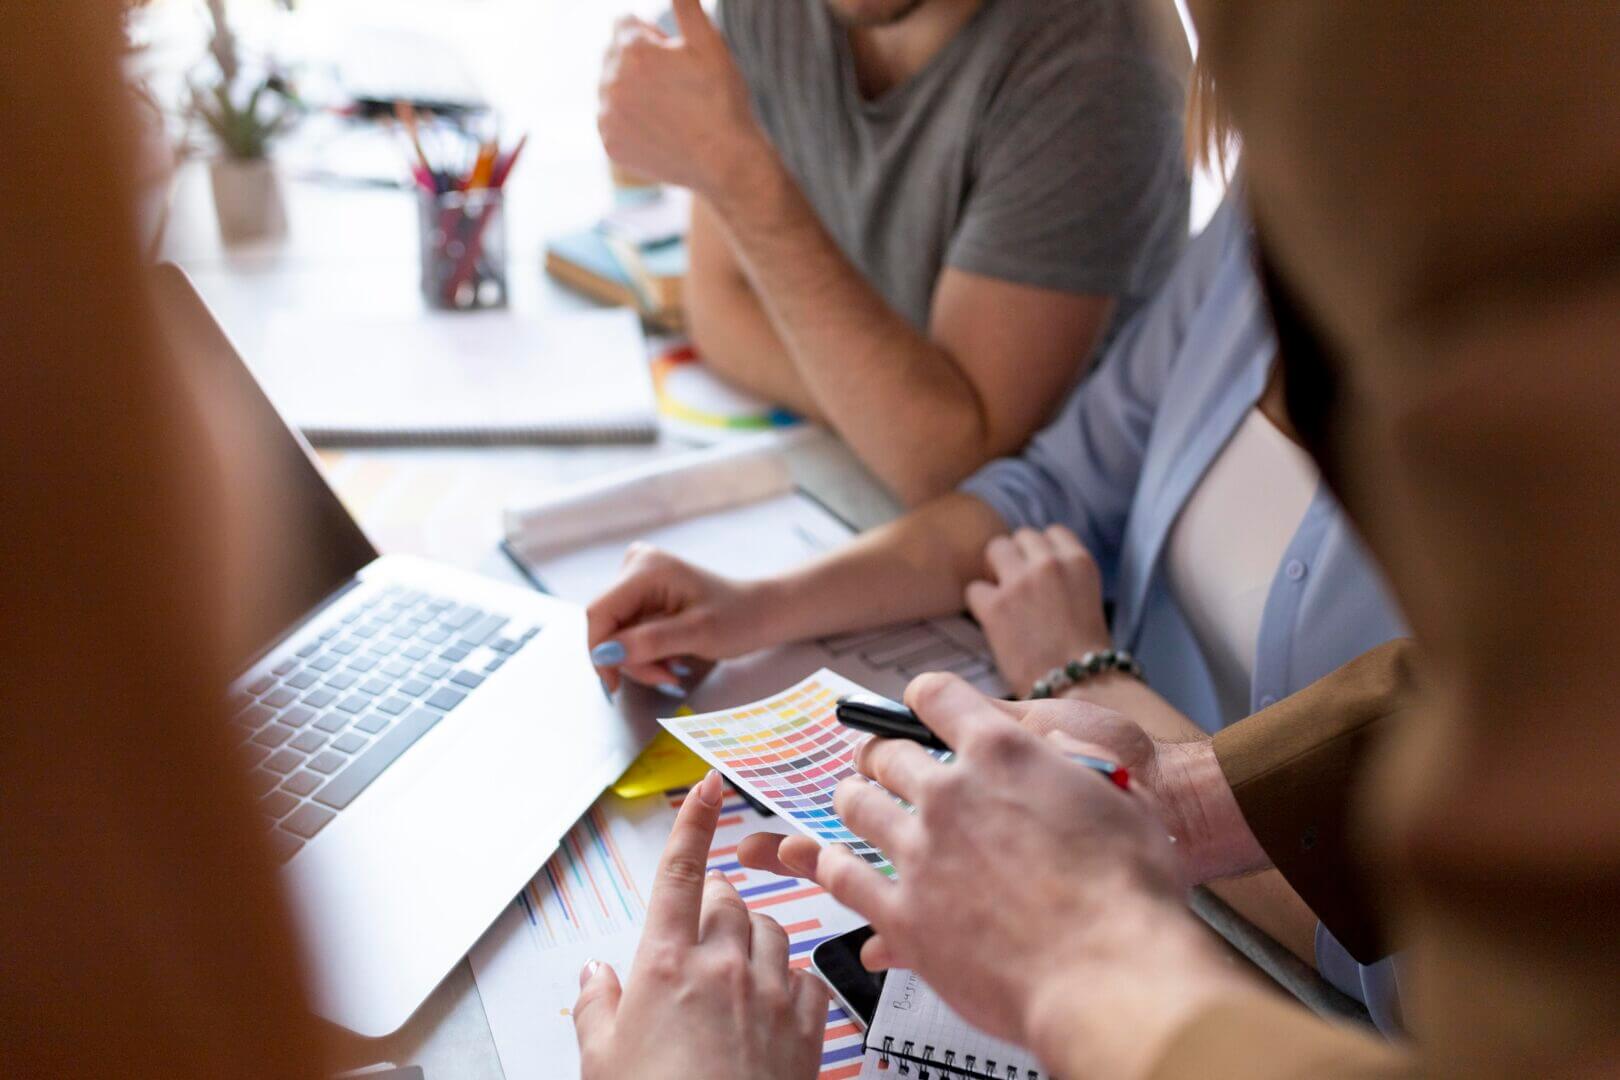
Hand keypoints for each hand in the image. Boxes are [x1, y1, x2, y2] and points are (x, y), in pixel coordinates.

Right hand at [574, 769, 828, 1079]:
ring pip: (771, 930)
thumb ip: (594, 1005)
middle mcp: (723, 966)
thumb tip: (593, 975)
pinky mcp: (808, 1025)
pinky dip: (790, 981)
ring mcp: (771, 992)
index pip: (682, 872)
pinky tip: (773, 1003)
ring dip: (751, 939)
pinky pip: (806, 977)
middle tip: (694, 936)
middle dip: (712, 904)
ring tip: (729, 974)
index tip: (706, 786)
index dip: (694, 821)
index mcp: (666, 964)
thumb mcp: (600, 1060)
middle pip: (728, 899)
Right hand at [587, 543, 774, 695]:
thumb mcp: (697, 634)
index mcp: (646, 568)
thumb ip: (650, 642)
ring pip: (616, 633)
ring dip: (640, 660)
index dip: (598, 652)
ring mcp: (637, 579)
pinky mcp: (641, 594)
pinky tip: (670, 657)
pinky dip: (645, 652)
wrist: (760, 612)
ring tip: (673, 669)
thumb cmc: (738, 618)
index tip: (614, 687)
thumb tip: (605, 653)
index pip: (598, 613)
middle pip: (607, 625)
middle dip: (630, 659)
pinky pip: (627, 631)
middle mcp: (635, 566)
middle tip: (666, 677)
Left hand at [597, 0, 767, 200]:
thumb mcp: (708, 42)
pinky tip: (657, 128)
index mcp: (632, 50)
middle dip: (640, 63)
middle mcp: (610, 81)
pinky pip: (611, 120)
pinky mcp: (610, 144)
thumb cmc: (721, 99)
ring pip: (610, 87)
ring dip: (631, 91)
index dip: (655, 38)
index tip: (677, 61)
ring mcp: (607, 116)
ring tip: (668, 109)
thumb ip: (684, 4)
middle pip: (615, 55)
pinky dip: (629, 121)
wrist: (725, 162)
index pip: (624, 23)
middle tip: (677, 88)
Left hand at [742, 692, 1268, 896]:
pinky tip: (839, 865)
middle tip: (883, 764)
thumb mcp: (1118, 793)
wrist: (1113, 976)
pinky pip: (843, 876)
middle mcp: (950, 793)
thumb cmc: (1129, 892)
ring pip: (857, 806)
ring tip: (859, 806)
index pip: (937, 695)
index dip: (927, 699)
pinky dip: (836, 866)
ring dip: (856, 801)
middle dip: (883, 754)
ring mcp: (919, 852)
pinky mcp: (902, 914)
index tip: (921, 707)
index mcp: (1002, 750)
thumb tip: (1048, 749)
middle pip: (886, 753)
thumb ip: (1070, 760)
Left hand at [965, 526, 1110, 694]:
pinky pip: (974, 588)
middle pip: (1021, 537)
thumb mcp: (1086, 596)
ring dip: (995, 570)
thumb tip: (1030, 564)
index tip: (1039, 572)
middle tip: (1018, 586)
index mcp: (1079, 561)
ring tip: (1003, 598)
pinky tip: (993, 621)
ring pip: (995, 548)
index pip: (1052, 532)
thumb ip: (1062, 575)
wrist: (1080, 686)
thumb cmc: (1084, 652)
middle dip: (1017, 558)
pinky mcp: (996, 606)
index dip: (1041, 552)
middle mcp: (1050, 563)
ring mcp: (1021, 582)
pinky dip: (980, 604)